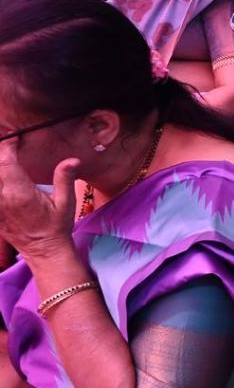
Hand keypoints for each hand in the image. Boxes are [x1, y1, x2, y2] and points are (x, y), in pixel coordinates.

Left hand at [0, 141, 78, 259]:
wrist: (43, 251)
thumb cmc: (56, 226)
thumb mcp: (66, 203)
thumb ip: (65, 179)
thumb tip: (72, 160)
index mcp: (19, 192)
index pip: (6, 161)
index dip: (8, 145)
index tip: (14, 137)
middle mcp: (2, 198)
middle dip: (0, 153)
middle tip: (7, 144)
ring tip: (4, 160)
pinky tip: (2, 179)